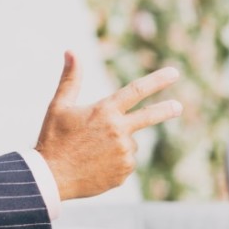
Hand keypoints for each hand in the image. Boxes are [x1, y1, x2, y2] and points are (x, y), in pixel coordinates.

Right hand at [35, 51, 180, 198]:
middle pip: (149, 117)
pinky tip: (94, 164)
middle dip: (166, 110)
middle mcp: (119, 131)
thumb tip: (71, 51)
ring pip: (128, 143)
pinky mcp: (124, 172)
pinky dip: (113, 161)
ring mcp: (124, 153)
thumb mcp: (58, 106)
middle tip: (178, 107)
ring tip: (89, 151)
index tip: (174, 73)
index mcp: (104, 112)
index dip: (157, 81)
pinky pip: (125, 162)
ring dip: (116, 143)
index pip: (136, 91)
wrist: (51, 176)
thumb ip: (70, 79)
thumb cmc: (53, 138)